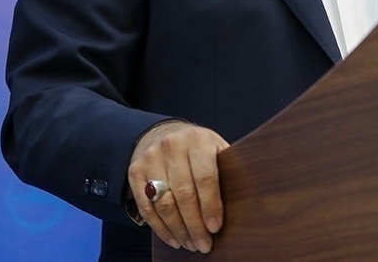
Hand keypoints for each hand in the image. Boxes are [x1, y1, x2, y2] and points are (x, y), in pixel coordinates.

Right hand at [128, 120, 229, 253]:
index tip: (215, 227)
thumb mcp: (215, 146)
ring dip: (178, 230)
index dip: (211, 205)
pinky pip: (147, 207)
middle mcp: (172, 147)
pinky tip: (173, 238)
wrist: (162, 132)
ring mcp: (151, 159)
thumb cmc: (197, 146)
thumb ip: (225, 168)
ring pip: (164, 204)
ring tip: (190, 243)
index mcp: (198, 140)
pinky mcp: (135, 172)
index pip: (205, 177)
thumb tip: (241, 202)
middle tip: (203, 244)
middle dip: (195, 225)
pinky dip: (160, 228)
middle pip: (184, 194)